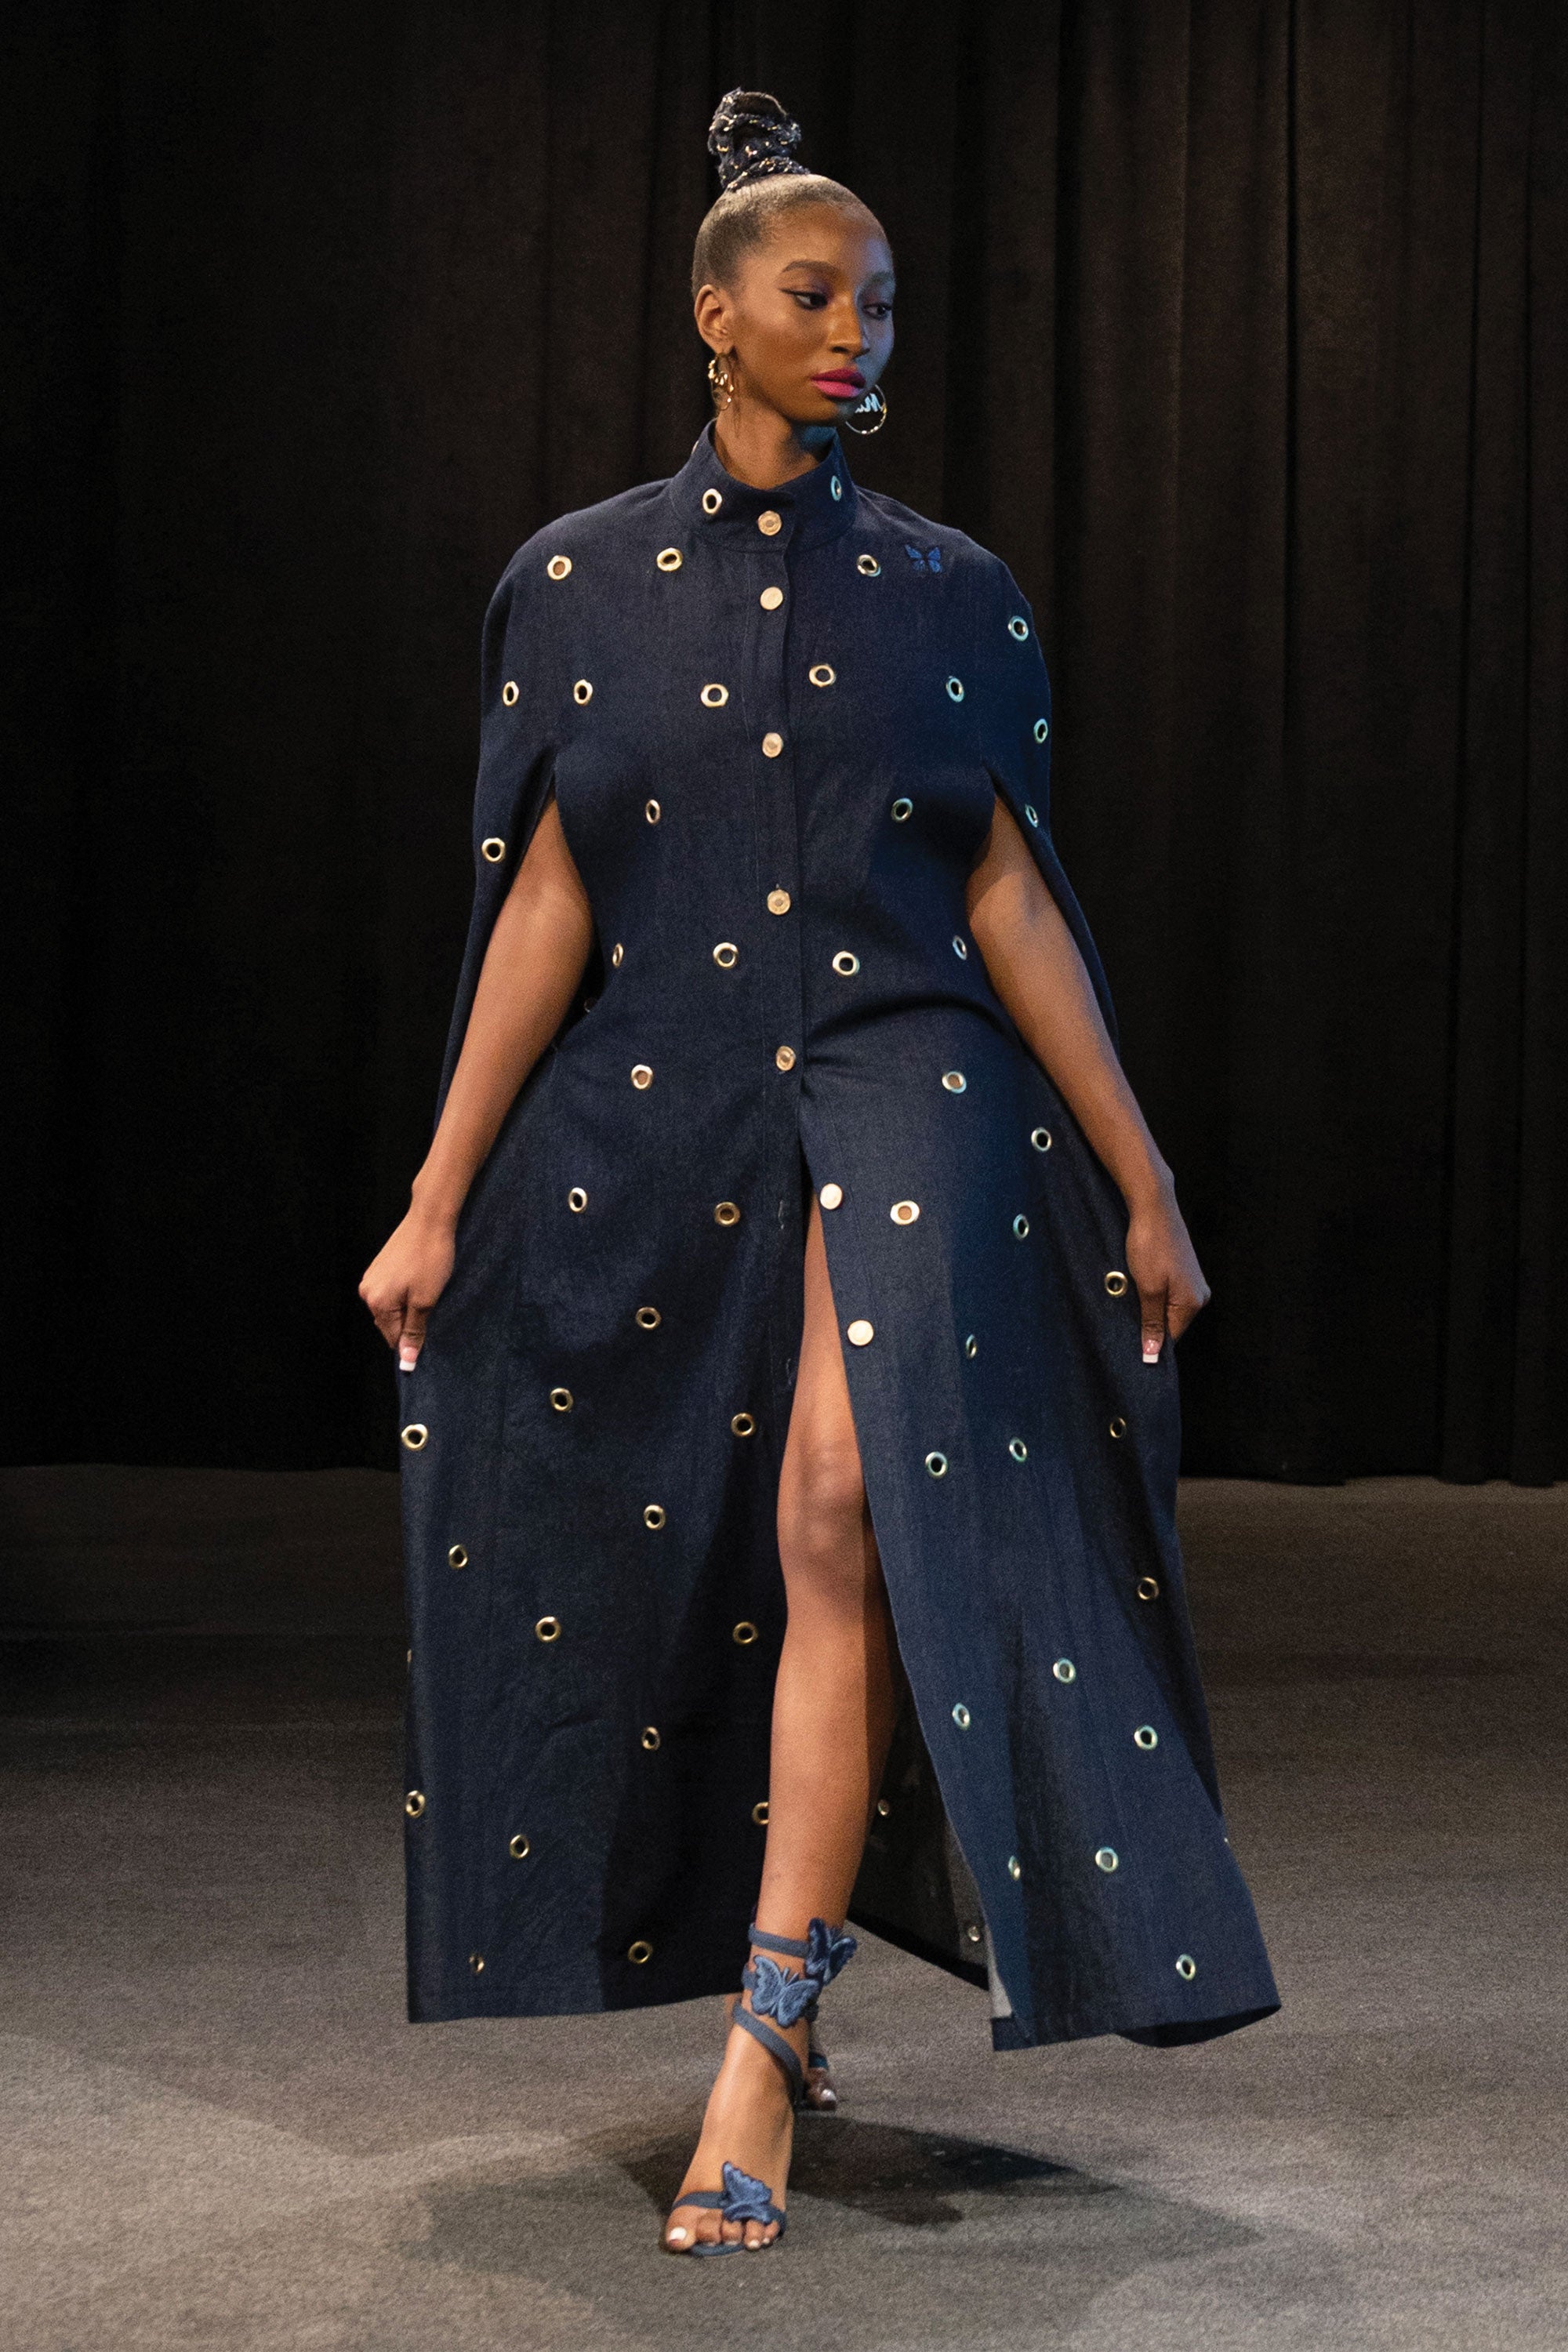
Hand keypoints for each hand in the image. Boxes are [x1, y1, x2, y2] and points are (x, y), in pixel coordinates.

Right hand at [358, 1207, 455, 1371]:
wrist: (429, 1219)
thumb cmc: (430, 1259)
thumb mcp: (425, 1300)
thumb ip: (414, 1332)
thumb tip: (406, 1362)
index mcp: (376, 1303)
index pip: (393, 1338)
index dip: (414, 1340)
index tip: (432, 1331)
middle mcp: (367, 1292)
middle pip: (390, 1323)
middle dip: (410, 1322)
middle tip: (433, 1308)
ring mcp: (372, 1277)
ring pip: (392, 1307)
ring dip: (409, 1308)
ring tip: (428, 1294)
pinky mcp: (380, 1266)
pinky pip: (391, 1291)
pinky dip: (405, 1294)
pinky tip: (421, 1283)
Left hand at [1123, 1190, 1209, 1362]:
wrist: (1154, 1207)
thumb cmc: (1150, 1246)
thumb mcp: (1148, 1289)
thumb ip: (1152, 1323)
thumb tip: (1154, 1354)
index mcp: (1193, 1303)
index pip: (1171, 1337)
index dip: (1148, 1339)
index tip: (1128, 1336)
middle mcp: (1199, 1295)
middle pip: (1170, 1323)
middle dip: (1148, 1320)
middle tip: (1127, 1308)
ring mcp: (1193, 1282)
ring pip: (1166, 1307)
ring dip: (1147, 1304)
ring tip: (1133, 1290)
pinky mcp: (1184, 1271)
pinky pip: (1167, 1292)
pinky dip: (1151, 1291)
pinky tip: (1139, 1280)